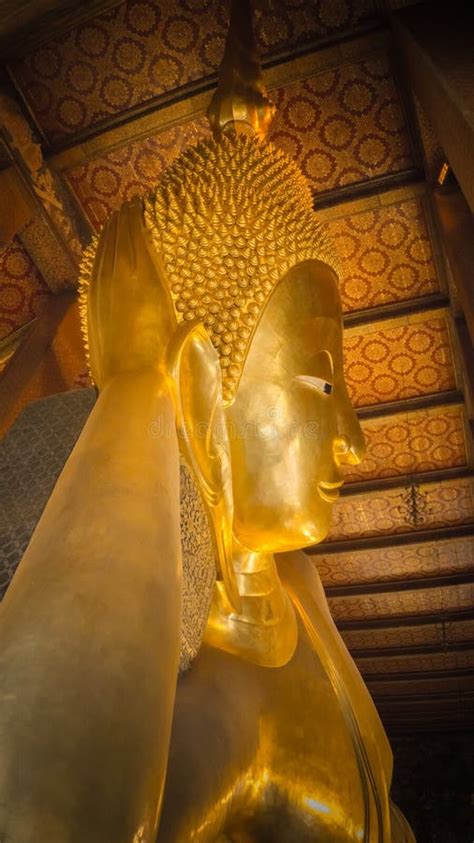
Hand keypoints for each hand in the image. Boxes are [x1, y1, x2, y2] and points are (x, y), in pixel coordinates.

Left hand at [85, 196, 174, 388]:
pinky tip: (98, 248)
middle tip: (127, 206)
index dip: (137, 220)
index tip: (138, 205)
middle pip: (121, 239)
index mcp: (149, 281)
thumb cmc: (161, 360)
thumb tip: (197, 320)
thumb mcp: (178, 338)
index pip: (140, 239)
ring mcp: (104, 291)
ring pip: (104, 251)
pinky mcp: (92, 304)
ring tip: (113, 220)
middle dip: (123, 220)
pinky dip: (96, 254)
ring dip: (109, 233)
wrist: (132, 381)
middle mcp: (125, 280)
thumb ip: (184, 326)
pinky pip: (93, 269)